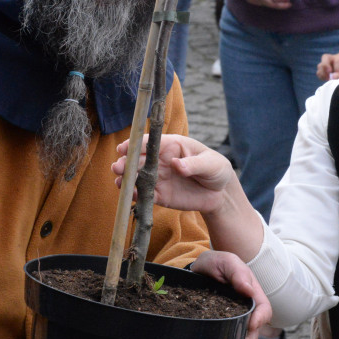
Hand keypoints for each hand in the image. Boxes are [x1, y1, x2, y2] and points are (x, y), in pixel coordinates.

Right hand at [113, 134, 236, 215]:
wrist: (221, 193)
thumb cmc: (216, 169)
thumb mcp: (211, 164)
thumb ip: (194, 164)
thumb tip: (176, 165)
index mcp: (171, 145)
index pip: (149, 142)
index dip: (134, 144)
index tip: (123, 149)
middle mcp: (160, 160)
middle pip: (137, 160)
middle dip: (125, 163)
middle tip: (117, 168)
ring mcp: (158, 178)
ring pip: (136, 177)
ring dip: (126, 180)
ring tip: (120, 183)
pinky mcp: (159, 195)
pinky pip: (144, 195)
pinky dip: (136, 196)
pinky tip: (131, 196)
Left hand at [191, 250, 271, 338]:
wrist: (197, 271)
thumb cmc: (215, 263)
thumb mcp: (226, 261)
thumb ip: (237, 273)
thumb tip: (248, 289)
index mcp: (252, 294)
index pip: (263, 310)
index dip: (259, 320)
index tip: (251, 326)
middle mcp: (247, 311)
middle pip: (254, 330)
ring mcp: (236, 322)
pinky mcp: (224, 330)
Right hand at [316, 52, 338, 81]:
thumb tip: (331, 77)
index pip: (337, 61)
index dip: (337, 69)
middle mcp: (332, 58)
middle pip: (325, 57)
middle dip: (326, 67)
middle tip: (329, 75)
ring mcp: (325, 63)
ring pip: (320, 66)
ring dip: (323, 74)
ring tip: (329, 79)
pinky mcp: (322, 68)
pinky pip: (318, 72)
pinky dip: (321, 77)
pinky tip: (327, 79)